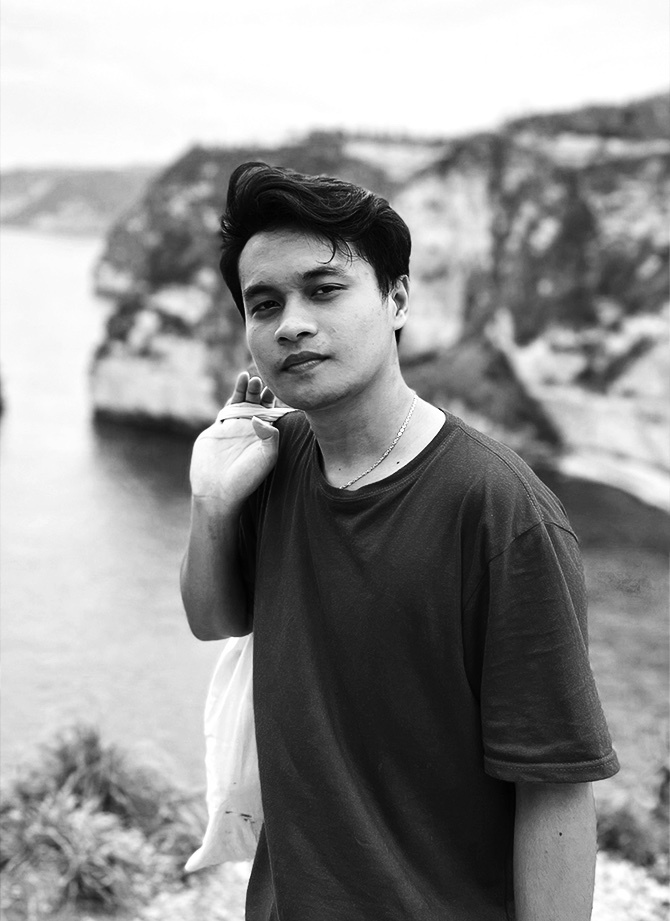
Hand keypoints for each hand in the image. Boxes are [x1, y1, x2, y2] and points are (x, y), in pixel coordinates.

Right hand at [189, 372, 279, 505]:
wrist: (218, 490)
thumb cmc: (247, 478)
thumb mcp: (267, 457)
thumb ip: (270, 435)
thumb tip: (258, 416)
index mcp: (266, 437)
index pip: (272, 412)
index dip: (274, 399)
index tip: (274, 389)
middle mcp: (251, 431)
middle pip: (257, 403)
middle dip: (258, 391)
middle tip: (259, 380)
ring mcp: (234, 429)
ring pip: (242, 402)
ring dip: (246, 389)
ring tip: (248, 377)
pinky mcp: (218, 429)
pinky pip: (227, 408)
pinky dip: (233, 395)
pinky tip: (239, 385)